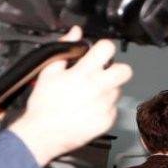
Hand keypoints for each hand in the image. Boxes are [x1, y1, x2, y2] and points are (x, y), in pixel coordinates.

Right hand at [10, 27, 132, 165]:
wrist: (42, 134)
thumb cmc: (43, 104)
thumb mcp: (48, 71)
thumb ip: (64, 48)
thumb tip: (75, 33)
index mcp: (83, 73)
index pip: (107, 49)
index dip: (104, 48)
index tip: (100, 53)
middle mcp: (98, 88)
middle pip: (125, 71)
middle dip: (116, 69)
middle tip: (104, 74)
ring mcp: (105, 105)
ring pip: (118, 90)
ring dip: (108, 90)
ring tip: (91, 95)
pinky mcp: (107, 120)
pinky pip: (114, 108)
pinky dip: (105, 107)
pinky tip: (90, 108)